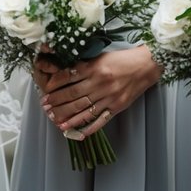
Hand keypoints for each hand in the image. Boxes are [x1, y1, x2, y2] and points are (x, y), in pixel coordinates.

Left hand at [39, 47, 161, 137]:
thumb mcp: (100, 57)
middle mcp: (100, 83)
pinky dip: (88, 128)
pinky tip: (78, 133)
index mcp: (94, 68)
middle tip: (45, 107)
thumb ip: (84, 66)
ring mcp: (108, 97)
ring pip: (84, 110)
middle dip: (57, 103)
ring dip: (68, 117)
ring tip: (57, 122)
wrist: (145, 66)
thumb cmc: (122, 60)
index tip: (46, 90)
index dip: (55, 85)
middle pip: (73, 96)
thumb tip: (65, 74)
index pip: (69, 77)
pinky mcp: (117, 107)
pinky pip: (100, 120)